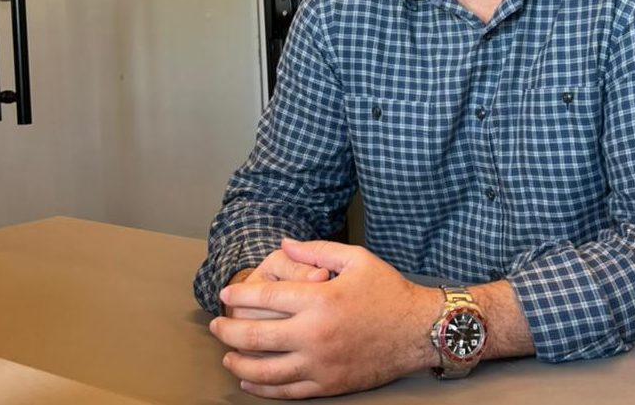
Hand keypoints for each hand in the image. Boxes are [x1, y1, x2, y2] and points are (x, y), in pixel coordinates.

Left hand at [209, 240, 441, 397]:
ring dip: (238, 363)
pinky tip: (250, 382)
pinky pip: (285, 391)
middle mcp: (314, 334)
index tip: (226, 293)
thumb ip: (317, 250)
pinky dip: (261, 388)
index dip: (240, 294)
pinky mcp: (328, 385)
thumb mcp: (357, 259)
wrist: (418, 331)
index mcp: (319, 300)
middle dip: (228, 330)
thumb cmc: (388, 291)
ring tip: (227, 355)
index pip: (265, 297)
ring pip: (264, 370)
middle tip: (216, 324)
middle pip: (255, 335)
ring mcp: (319, 364)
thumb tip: (284, 244)